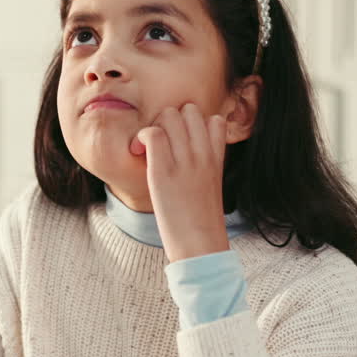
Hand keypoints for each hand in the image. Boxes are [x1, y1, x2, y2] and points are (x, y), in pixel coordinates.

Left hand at [130, 103, 230, 262]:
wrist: (201, 246)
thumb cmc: (202, 222)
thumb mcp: (211, 187)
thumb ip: (205, 165)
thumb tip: (189, 154)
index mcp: (217, 158)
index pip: (214, 119)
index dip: (194, 125)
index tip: (181, 143)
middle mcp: (203, 155)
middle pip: (188, 110)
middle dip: (170, 121)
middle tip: (161, 144)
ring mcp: (184, 162)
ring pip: (169, 116)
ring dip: (155, 126)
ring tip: (148, 149)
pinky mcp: (163, 173)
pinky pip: (152, 134)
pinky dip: (142, 138)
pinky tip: (139, 153)